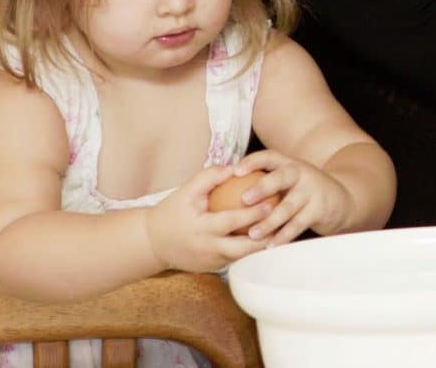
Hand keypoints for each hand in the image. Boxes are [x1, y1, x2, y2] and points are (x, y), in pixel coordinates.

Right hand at [144, 166, 269, 272]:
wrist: (152, 242)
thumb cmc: (172, 211)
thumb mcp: (186, 191)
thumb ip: (210, 177)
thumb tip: (236, 167)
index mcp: (200, 228)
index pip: (230, 222)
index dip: (251, 215)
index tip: (270, 204)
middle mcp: (206, 248)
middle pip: (241, 248)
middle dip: (264, 239)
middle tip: (283, 224)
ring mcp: (210, 262)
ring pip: (242, 257)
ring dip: (261, 247)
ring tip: (281, 233)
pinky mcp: (212, 268)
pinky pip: (236, 260)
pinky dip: (251, 251)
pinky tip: (267, 240)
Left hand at [226, 150, 357, 246]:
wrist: (341, 199)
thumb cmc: (303, 191)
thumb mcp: (289, 180)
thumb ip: (266, 182)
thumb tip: (223, 189)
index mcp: (289, 164)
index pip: (269, 157)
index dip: (253, 162)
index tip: (236, 170)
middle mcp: (301, 174)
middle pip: (281, 178)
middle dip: (262, 188)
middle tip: (243, 200)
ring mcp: (312, 190)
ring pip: (288, 206)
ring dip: (269, 221)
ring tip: (252, 234)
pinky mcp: (319, 208)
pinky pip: (298, 223)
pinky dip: (284, 236)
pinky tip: (270, 246)